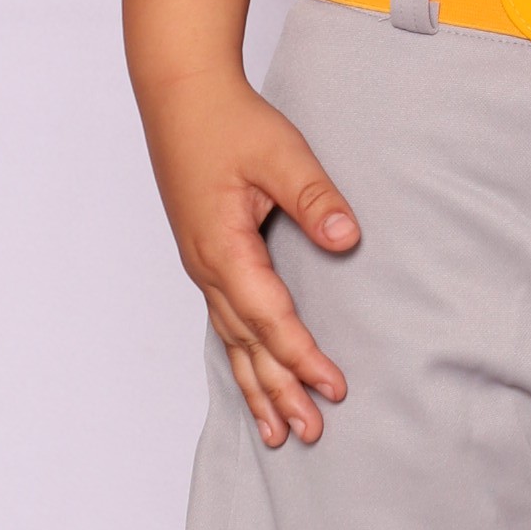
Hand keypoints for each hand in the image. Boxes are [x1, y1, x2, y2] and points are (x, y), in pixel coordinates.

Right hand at [138, 65, 360, 446]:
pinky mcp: (205, 257)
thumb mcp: (281, 154)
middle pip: (247, 345)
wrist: (181, 96)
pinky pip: (224, 321)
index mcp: (224, 249)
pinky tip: (251, 377)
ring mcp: (201, 266)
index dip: (302, 356)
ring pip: (231, 341)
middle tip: (308, 433)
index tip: (333, 386)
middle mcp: (207, 268)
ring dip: (256, 386)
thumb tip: (348, 238)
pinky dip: (241, 356)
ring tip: (277, 431)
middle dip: (278, 391)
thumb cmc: (229, 122)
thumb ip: (315, 198)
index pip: (269, 319)